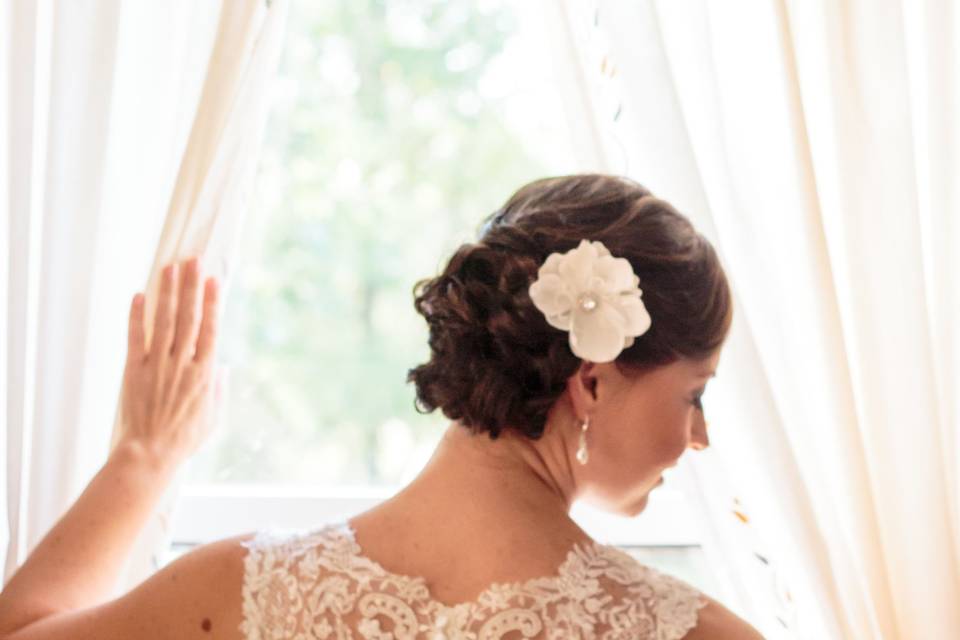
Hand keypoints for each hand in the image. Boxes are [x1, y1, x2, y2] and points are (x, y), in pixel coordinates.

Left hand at [118, 256, 223, 466]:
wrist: (150, 453)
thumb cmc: (185, 438)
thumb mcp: (213, 417)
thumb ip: (218, 389)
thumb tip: (222, 367)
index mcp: (203, 373)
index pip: (209, 329)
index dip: (211, 302)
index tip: (213, 280)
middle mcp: (181, 364)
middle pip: (188, 317)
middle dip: (190, 287)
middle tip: (192, 261)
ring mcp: (157, 365)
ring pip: (163, 321)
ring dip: (167, 292)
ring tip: (169, 268)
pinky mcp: (134, 370)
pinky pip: (135, 337)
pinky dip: (136, 315)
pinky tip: (138, 295)